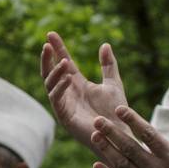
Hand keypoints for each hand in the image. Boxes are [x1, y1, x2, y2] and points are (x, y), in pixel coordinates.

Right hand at [40, 31, 129, 153]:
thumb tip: (105, 44)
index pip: (63, 63)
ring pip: (50, 85)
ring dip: (55, 72)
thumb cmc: (116, 112)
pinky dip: (60, 87)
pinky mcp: (65, 117)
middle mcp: (67, 93)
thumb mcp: (113, 84)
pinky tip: (67, 77)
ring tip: (65, 61)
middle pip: (50, 72)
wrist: (120, 133)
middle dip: (48, 58)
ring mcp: (64, 105)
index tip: (51, 34)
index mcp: (77, 84)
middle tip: (47, 45)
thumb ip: (108, 65)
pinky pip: (57, 100)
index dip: (57, 48)